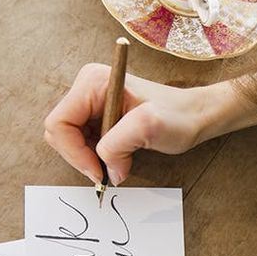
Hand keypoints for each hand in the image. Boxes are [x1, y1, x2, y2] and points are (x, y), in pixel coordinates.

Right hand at [43, 63, 256, 184]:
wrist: (197, 116)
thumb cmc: (179, 116)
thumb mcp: (149, 127)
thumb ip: (117, 145)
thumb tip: (106, 170)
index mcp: (93, 82)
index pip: (59, 123)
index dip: (73, 152)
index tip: (99, 171)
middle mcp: (88, 88)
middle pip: (61, 133)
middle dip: (81, 157)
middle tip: (108, 172)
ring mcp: (92, 102)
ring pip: (71, 140)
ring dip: (90, 159)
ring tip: (119, 163)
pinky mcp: (99, 116)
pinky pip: (84, 142)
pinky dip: (96, 157)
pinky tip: (118, 159)